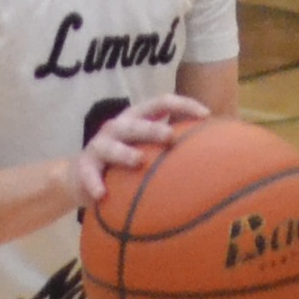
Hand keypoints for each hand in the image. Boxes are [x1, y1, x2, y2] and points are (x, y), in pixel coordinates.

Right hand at [73, 92, 208, 205]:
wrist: (81, 177)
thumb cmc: (126, 162)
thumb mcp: (147, 149)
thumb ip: (172, 147)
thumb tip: (218, 153)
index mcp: (137, 119)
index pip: (161, 103)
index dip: (183, 104)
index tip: (206, 115)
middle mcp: (118, 127)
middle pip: (135, 123)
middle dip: (152, 128)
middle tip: (170, 137)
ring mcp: (100, 146)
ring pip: (110, 145)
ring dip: (124, 153)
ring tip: (138, 161)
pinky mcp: (84, 166)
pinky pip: (89, 174)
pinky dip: (95, 183)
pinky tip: (102, 195)